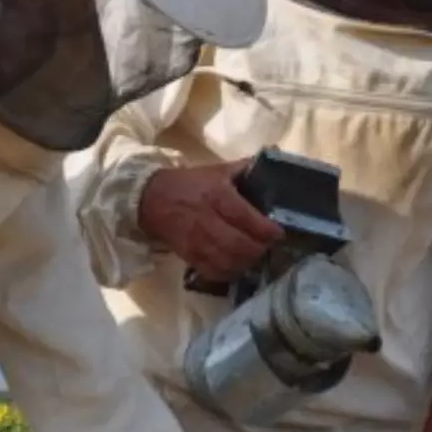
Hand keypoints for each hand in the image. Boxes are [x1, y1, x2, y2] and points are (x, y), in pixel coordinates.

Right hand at [137, 162, 282, 282]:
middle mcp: (207, 220)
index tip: (279, 233)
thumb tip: (274, 158)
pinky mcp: (189, 256)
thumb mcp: (216, 170)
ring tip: (255, 257)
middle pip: (239, 244)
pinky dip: (229, 273)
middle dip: (259, 249)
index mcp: (216, 196)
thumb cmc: (189, 184)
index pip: (246, 217)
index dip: (266, 229)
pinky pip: (213, 272)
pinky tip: (237, 267)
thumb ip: (244, 168)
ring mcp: (196, 242)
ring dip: (246, 263)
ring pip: (228, 262)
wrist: (152, 200)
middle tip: (269, 247)